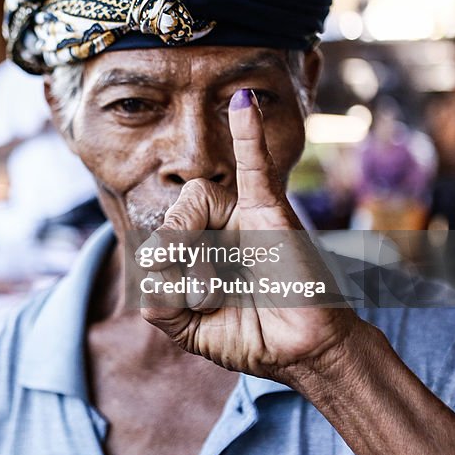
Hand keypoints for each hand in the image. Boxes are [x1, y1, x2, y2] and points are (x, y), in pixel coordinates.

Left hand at [139, 88, 359, 385]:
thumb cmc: (253, 335)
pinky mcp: (271, 210)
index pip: (154, 241)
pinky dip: (248, 131)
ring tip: (213, 289)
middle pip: (168, 221)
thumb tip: (151, 271)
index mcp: (197, 246)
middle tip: (204, 297)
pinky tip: (242, 101)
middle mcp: (217, 223)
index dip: (159, 280)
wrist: (304, 352)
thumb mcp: (189, 329)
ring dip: (192, 254)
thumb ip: (158, 305)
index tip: (188, 309)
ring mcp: (243, 213)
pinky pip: (256, 164)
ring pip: (192, 205)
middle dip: (175, 268)